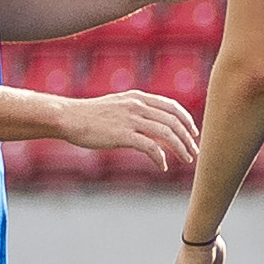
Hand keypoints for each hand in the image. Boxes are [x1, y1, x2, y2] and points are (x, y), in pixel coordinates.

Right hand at [58, 87, 200, 173]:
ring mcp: (130, 120)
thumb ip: (137, 110)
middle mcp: (138, 106)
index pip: (172, 106)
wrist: (69, 117)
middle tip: (194, 151)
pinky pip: (149, 147)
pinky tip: (162, 166)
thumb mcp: (119, 105)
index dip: (186, 120)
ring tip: (186, 159)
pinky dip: (159, 157)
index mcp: (139, 97)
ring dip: (179, 148)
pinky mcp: (122, 135)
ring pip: (166, 134)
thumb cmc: (92, 115)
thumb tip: (153, 122)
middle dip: (187, 138)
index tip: (193, 133)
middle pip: (173, 121)